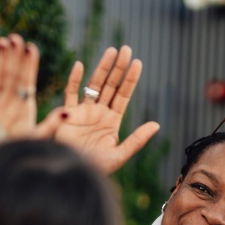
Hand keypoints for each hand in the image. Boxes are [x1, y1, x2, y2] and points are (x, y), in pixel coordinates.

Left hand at [0, 34, 43, 138]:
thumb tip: (68, 112)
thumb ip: (52, 124)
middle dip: (15, 55)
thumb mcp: (36, 137)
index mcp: (23, 107)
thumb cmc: (14, 144)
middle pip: (12, 74)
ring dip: (1, 57)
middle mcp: (8, 100)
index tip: (31, 48)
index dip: (29, 64)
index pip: (26, 82)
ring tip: (3, 41)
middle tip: (17, 38)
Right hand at [52, 46, 159, 173]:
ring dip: (102, 68)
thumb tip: (156, 124)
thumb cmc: (95, 169)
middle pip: (110, 85)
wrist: (72, 175)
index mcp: (112, 121)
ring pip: (94, 85)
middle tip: (126, 49)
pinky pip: (70, 93)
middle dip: (119, 68)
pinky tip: (81, 64)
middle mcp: (99, 113)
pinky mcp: (67, 114)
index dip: (131, 79)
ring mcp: (83, 112)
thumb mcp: (119, 155)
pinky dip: (74, 79)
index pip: (124, 95)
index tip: (138, 62)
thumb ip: (137, 140)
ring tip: (111, 50)